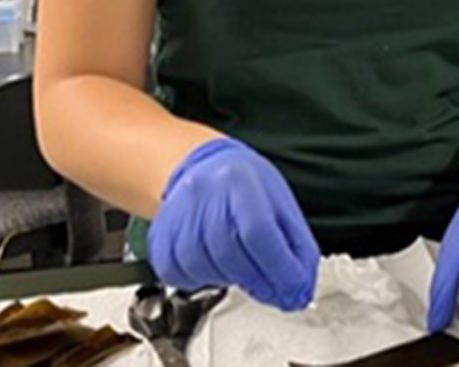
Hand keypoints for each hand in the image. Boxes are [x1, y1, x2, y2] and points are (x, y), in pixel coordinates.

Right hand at [147, 137, 319, 310]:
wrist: (200, 169)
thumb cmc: (243, 186)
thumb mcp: (280, 204)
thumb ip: (296, 247)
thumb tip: (300, 288)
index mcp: (239, 180)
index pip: (259, 231)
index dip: (278, 268)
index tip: (292, 288)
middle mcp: (203, 194)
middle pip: (231, 254)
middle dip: (258, 279)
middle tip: (270, 283)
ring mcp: (176, 215)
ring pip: (203, 268)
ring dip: (229, 278)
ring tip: (240, 263)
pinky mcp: (159, 238)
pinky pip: (177, 275)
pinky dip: (200, 279)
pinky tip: (214, 264)